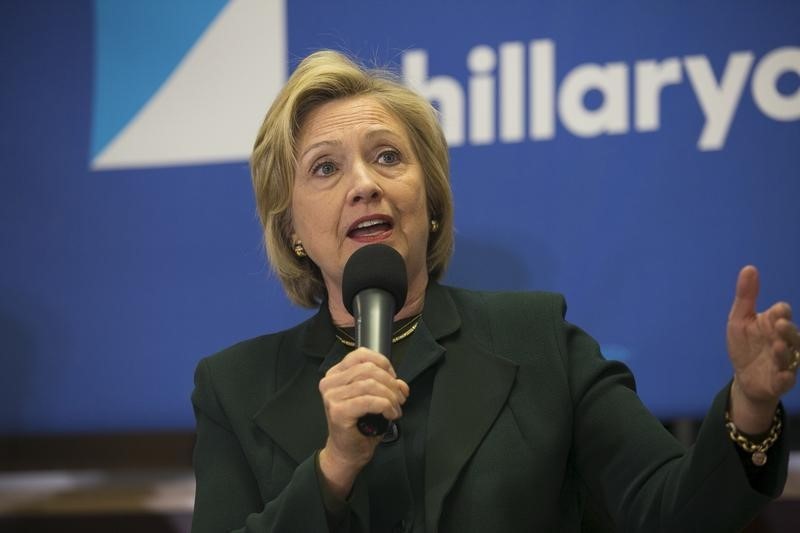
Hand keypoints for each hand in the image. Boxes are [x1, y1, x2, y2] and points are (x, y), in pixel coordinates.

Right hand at [318, 348, 408, 497]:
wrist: (347, 453)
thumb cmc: (359, 426)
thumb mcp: (374, 398)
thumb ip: (386, 385)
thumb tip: (401, 384)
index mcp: (336, 374)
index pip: (361, 354)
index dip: (383, 363)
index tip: (394, 379)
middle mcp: (330, 382)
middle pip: (369, 369)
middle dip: (391, 383)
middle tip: (399, 398)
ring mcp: (332, 396)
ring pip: (371, 384)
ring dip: (390, 397)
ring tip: (395, 409)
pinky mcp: (338, 411)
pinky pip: (370, 401)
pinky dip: (386, 406)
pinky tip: (390, 415)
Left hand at [727, 265, 798, 432]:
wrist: (744, 376)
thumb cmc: (745, 345)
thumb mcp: (739, 319)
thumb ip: (746, 296)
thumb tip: (750, 267)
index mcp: (773, 323)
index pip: (781, 313)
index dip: (780, 312)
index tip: (777, 311)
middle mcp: (783, 341)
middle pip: (792, 334)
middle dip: (788, 330)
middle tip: (780, 324)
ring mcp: (783, 361)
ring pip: (791, 355)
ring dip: (785, 351)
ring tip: (777, 346)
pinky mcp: (780, 381)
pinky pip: (786, 379)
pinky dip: (785, 377)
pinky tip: (782, 375)